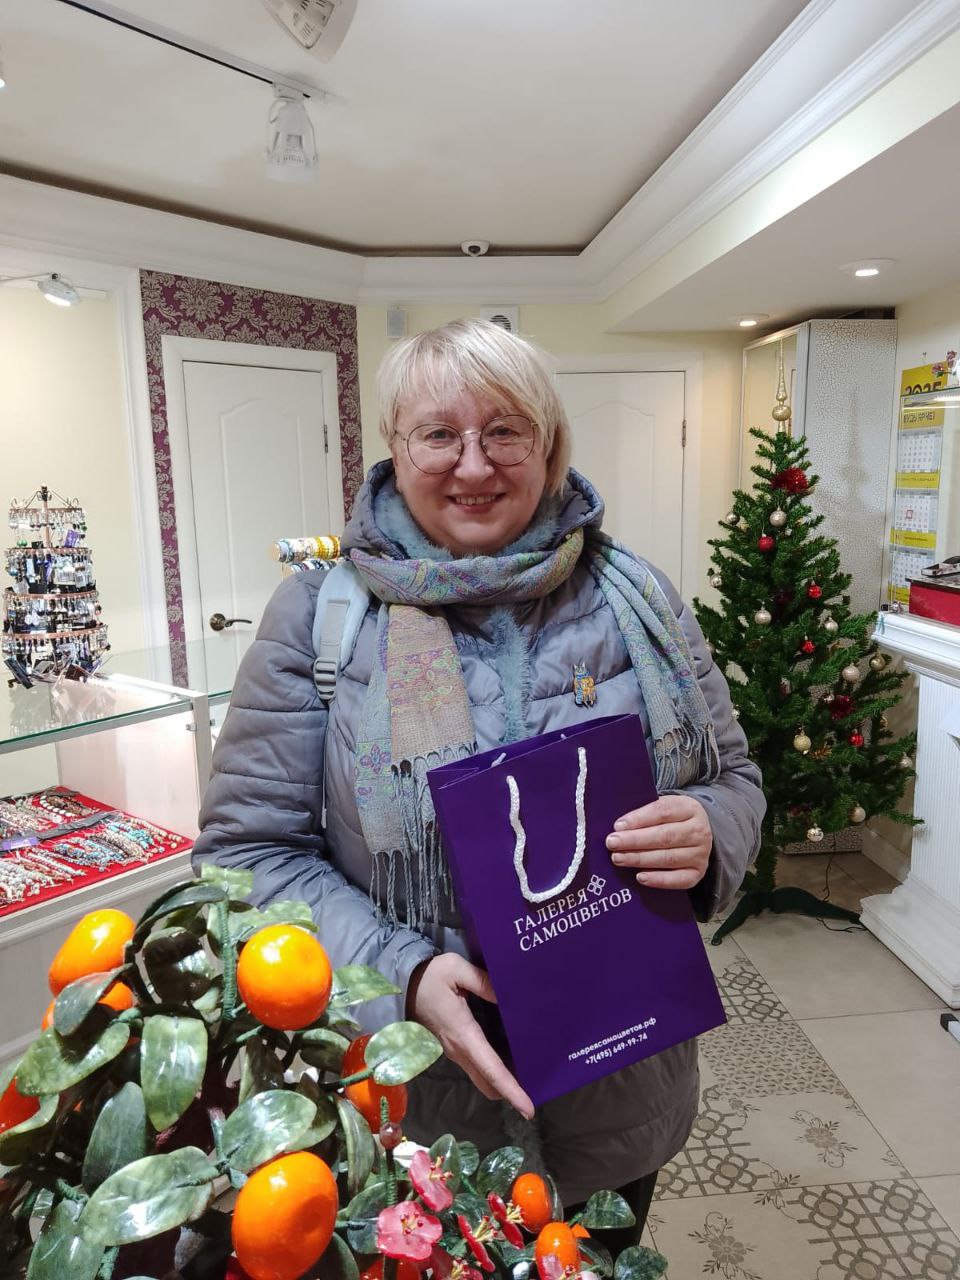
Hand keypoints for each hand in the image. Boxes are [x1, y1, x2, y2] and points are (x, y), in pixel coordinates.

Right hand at [406, 953, 533, 1118]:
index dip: (511, 1090)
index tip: (528, 1109)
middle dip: (510, 1092)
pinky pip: (475, 1066)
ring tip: (530, 1076)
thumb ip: (483, 981)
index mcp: (463, 1033)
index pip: (490, 1069)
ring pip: (481, 1077)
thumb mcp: (455, 968)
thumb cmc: (428, 976)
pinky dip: (492, 1071)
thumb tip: (507, 996)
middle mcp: (458, 1049)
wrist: (400, 985)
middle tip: (536, 1092)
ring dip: (501, 1082)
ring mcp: (453, 1051)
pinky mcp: (452, 1046)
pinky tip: (510, 1059)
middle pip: (487, 1082)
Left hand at [605, 793, 712, 889]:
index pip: (663, 812)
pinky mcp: (697, 873)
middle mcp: (699, 831)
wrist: (695, 835)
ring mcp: (700, 854)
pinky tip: (640, 877)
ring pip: (669, 858)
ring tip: (618, 858)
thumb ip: (643, 814)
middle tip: (612, 843)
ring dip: (640, 859)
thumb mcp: (662, 808)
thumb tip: (618, 826)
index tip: (618, 826)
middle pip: (665, 836)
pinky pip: (679, 880)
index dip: (639, 819)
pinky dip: (658, 880)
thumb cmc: (670, 820)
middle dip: (635, 840)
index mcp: (689, 808)